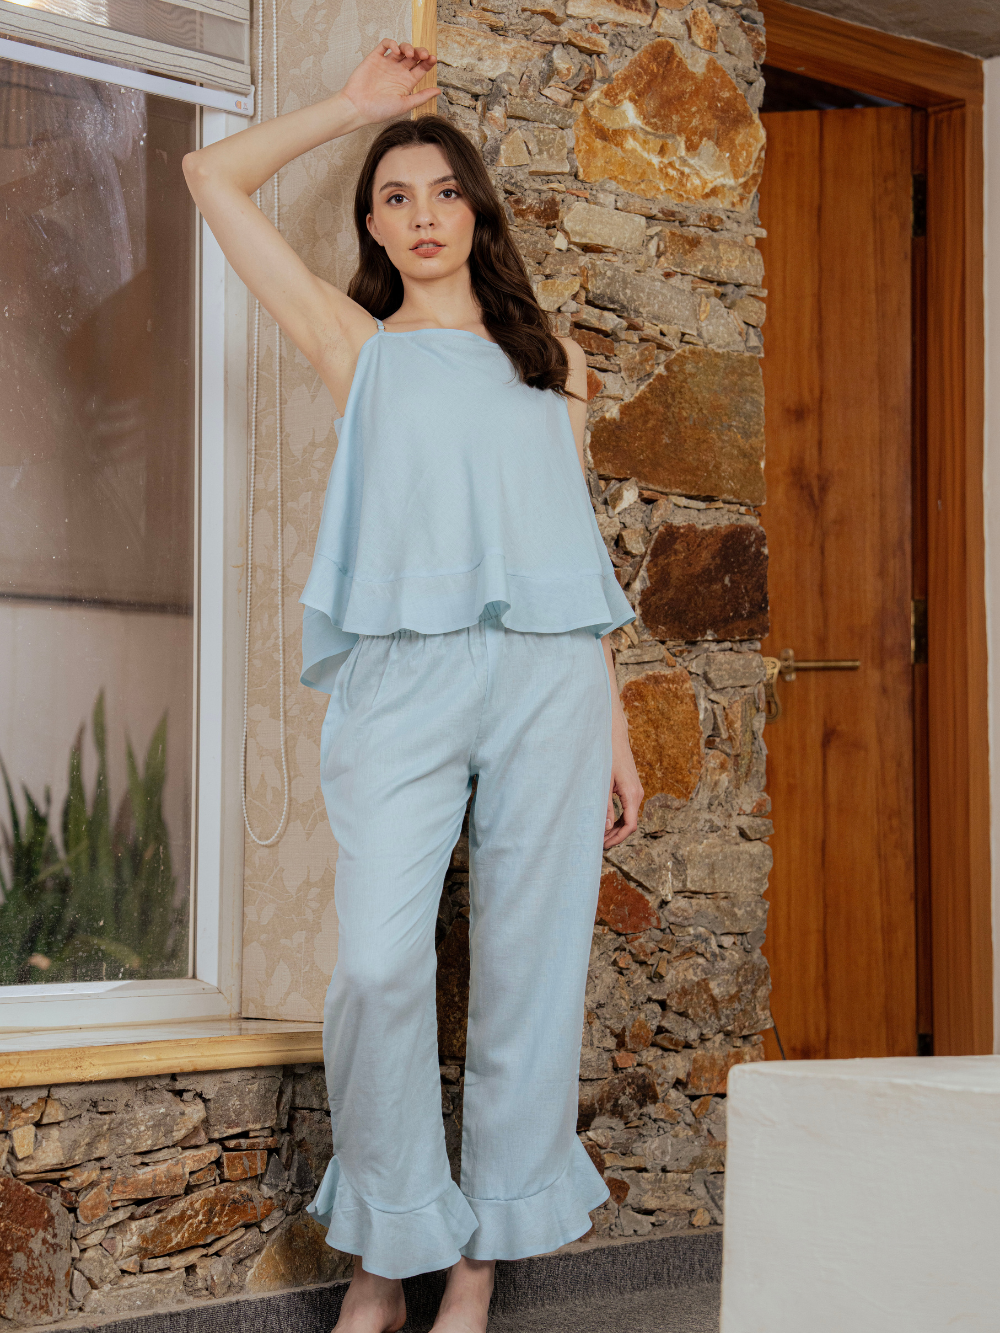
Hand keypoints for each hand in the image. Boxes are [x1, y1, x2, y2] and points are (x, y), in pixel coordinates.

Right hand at [341, 39, 438, 124]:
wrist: (357, 107)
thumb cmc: (379, 110)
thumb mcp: (404, 105)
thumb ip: (421, 97)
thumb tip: (438, 91)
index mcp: (406, 83)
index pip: (421, 68)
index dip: (428, 62)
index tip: (432, 59)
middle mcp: (397, 72)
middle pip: (413, 57)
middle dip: (420, 52)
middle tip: (423, 55)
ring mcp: (386, 64)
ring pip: (401, 49)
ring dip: (408, 47)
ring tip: (409, 54)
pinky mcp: (375, 58)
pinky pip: (385, 45)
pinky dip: (392, 43)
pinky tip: (395, 49)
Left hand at [605, 709, 642, 848]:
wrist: (614, 737)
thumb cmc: (606, 756)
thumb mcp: (602, 783)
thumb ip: (605, 806)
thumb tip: (607, 828)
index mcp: (632, 794)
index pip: (630, 825)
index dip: (618, 838)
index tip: (604, 845)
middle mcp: (638, 794)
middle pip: (630, 824)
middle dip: (616, 836)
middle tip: (599, 844)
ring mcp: (636, 791)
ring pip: (630, 817)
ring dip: (617, 829)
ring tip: (601, 836)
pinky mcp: (631, 788)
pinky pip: (628, 809)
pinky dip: (619, 819)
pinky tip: (606, 823)